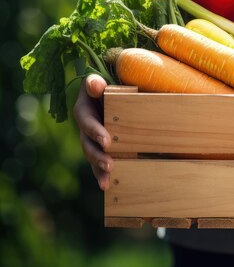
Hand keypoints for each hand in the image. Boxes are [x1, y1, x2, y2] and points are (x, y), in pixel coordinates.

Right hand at [73, 74, 112, 190]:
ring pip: (92, 156)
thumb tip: (95, 84)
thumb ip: (96, 83)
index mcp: (84, 109)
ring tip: (106, 181)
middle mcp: (86, 126)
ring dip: (98, 169)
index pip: (87, 122)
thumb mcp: (101, 80)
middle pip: (87, 144)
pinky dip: (102, 174)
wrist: (115, 89)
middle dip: (97, 156)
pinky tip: (108, 185)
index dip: (95, 132)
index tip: (107, 142)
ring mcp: (92, 138)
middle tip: (110, 165)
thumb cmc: (109, 83)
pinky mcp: (101, 146)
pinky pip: (100, 162)